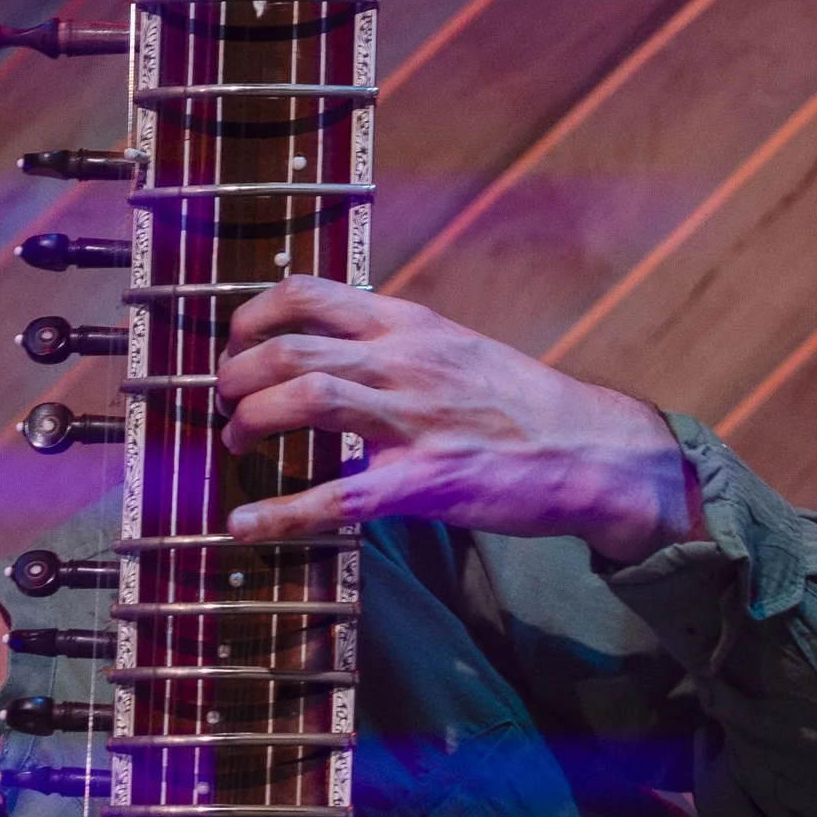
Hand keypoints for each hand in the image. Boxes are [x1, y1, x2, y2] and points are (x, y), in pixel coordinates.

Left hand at [214, 276, 698, 563]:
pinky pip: (339, 495)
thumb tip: (330, 345)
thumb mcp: (452, 348)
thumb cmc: (518, 402)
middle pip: (292, 346)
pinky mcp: (426, 483)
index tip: (233, 339)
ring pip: (308, 399)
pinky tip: (247, 524)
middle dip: (239, 373)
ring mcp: (414, 420)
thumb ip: (393, 344)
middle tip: (225, 400)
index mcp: (407, 323)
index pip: (308, 292)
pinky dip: (283, 511)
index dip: (253, 314)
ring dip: (252, 420)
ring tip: (233, 442)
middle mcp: (404, 360)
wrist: (592, 449)